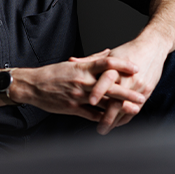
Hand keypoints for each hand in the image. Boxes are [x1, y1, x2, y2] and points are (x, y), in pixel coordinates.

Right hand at [13, 52, 145, 122]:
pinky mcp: (73, 108)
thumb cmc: (52, 74)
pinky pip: (92, 115)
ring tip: (134, 109)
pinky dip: (104, 118)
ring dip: (120, 107)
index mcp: (82, 68)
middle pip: (110, 85)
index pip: (106, 63)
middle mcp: (82, 81)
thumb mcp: (72, 64)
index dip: (122, 65)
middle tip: (142, 95)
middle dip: (127, 91)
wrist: (32, 85)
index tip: (136, 67)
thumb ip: (91, 60)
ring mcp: (78, 96)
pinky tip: (114, 120)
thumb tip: (109, 53)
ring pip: (103, 102)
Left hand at [83, 36, 169, 133]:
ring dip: (116, 120)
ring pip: (126, 107)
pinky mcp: (147, 91)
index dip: (98, 91)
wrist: (152, 47)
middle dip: (108, 115)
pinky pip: (135, 108)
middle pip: (117, 99)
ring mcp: (138, 86)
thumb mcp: (109, 54)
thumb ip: (90, 61)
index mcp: (115, 66)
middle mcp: (127, 77)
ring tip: (105, 129)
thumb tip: (71, 61)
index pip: (106, 80)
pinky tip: (116, 123)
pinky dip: (125, 117)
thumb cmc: (128, 50)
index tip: (89, 102)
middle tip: (99, 128)